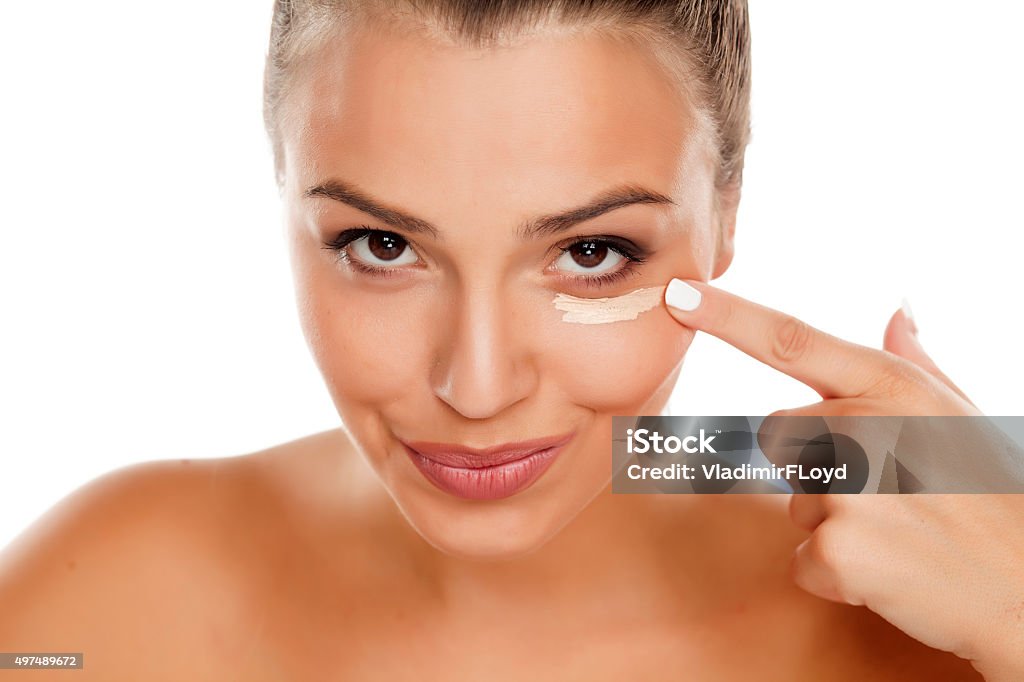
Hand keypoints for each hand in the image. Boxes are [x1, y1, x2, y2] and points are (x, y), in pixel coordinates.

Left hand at [663, 278, 1023, 680]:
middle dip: (813, 466)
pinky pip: (801, 558)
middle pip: (777, 438)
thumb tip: (897, 311)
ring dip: (828, 522)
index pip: (791, 340)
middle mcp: (863, 426)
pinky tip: (889, 571)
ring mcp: (848, 486)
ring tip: (896, 531)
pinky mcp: (838, 546)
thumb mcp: (963, 416)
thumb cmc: (992, 497)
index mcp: (889, 387)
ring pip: (791, 499)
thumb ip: (914, 363)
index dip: (727, 314)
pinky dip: (835, 573)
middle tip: (885, 493)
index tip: (677, 293)